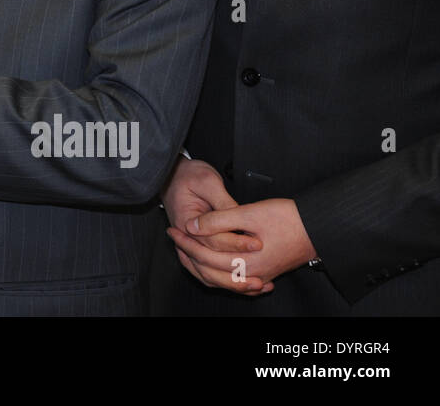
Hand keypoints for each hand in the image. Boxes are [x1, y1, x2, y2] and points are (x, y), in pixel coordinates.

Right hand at [161, 157, 266, 292]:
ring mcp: (189, 245)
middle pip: (208, 264)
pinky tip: (244, 283)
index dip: (236, 243)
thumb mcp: (207, 182)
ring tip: (255, 285)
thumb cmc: (189, 176)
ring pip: (206, 273)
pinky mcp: (197, 247)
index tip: (257, 244)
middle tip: (261, 275)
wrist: (174, 175)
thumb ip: (223, 202)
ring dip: (230, 282)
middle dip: (236, 271)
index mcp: (185, 222)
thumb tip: (240, 220)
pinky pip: (208, 271)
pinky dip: (224, 280)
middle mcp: (185, 238)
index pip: (212, 240)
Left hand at [186, 198, 316, 289]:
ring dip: (204, 265)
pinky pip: (238, 280)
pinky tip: (215, 264)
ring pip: (223, 278)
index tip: (173, 229)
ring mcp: (260, 275)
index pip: (204, 257)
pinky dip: (222, 273)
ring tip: (190, 249)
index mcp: (244, 262)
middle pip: (210, 270)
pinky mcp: (267, 272)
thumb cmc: (288, 218)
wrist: (319, 227)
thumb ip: (218, 220)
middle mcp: (251, 274)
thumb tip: (191, 226)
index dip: (185, 242)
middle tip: (175, 236)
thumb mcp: (248, 212)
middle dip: (189, 253)